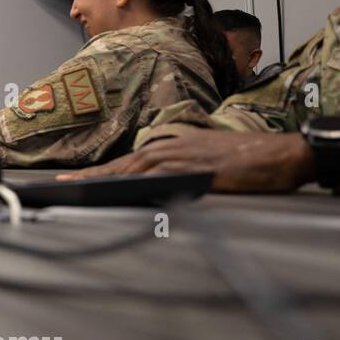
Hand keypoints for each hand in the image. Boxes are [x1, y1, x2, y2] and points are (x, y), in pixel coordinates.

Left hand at [55, 129, 315, 192]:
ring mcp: (179, 157)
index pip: (126, 163)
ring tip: (76, 188)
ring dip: (103, 180)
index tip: (72, 179)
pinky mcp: (192, 169)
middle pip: (121, 165)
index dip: (98, 172)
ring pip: (132, 169)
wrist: (278, 154)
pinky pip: (158, 178)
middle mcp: (169, 149)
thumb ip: (179, 174)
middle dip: (89, 176)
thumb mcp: (205, 165)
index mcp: (170, 148)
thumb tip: (157, 191)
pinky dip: (135, 184)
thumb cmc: (247, 161)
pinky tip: (117, 191)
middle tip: (61, 184)